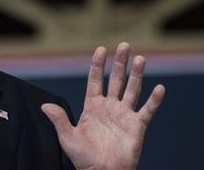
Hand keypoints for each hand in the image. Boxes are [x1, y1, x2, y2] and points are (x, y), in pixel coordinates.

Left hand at [41, 43, 164, 169]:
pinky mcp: (137, 127)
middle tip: (124, 45)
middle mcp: (109, 107)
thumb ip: (59, 120)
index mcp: (92, 107)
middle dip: (120, 63)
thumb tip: (44, 106)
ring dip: (137, 74)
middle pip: (116, 80)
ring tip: (140, 58)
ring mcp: (124, 115)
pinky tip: (160, 88)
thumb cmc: (84, 159)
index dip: (98, 64)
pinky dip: (154, 100)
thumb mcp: (68, 138)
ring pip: (132, 90)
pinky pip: (147, 111)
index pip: (95, 80)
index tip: (101, 48)